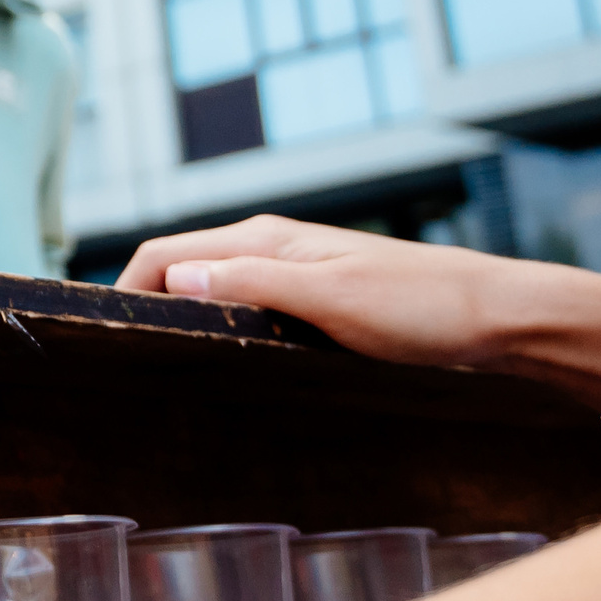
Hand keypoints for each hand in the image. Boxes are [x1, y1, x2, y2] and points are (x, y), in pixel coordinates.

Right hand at [117, 216, 522, 367]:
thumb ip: (250, 285)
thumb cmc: (421, 307)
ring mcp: (294, 271)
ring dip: (183, 313)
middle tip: (123, 356)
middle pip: (181, 266)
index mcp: (263, 239)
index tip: (101, 332)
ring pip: (212, 286)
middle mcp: (270, 247)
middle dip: (145, 300)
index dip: (125, 287)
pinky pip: (246, 304)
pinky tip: (227, 357)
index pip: (164, 253)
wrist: (499, 316)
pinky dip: (220, 322)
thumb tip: (174, 279)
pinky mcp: (316, 297)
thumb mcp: (330, 299)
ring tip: (165, 361)